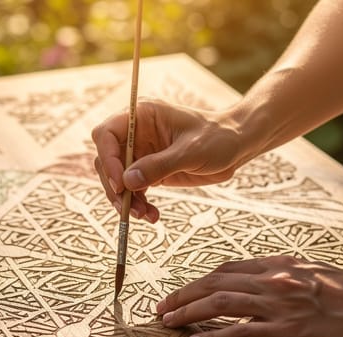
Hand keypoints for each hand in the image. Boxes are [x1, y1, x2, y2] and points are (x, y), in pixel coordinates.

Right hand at [91, 100, 248, 221]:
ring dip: (125, 200)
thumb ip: (159, 165)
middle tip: (127, 206)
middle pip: (106, 160)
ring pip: (116, 180)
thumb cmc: (218, 138)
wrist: (236, 147)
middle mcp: (135, 134)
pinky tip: (151, 215)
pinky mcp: (147, 172)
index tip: (120, 183)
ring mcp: (140, 153)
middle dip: (114, 186)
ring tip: (143, 215)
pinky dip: (137, 205)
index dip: (108, 158)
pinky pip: (131, 190)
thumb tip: (128, 181)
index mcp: (142, 116)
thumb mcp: (192, 151)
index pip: (106, 134)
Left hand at [155, 256, 342, 336]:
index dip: (198, 281)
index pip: (227, 269)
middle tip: (160, 308)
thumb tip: (262, 277)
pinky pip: (240, 332)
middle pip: (214, 283)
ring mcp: (278, 306)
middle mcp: (274, 281)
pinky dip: (213, 336)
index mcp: (279, 266)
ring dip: (187, 313)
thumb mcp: (315, 272)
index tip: (180, 292)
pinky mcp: (286, 332)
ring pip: (219, 303)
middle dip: (182, 295)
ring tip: (167, 323)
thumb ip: (285, 273)